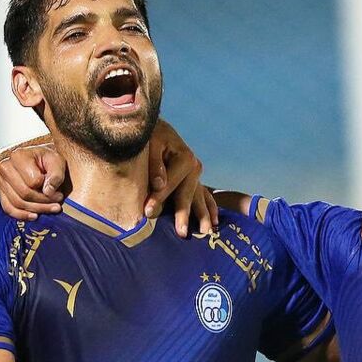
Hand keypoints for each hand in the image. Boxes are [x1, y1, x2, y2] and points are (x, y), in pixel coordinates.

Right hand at [0, 142, 65, 219]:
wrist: (41, 161)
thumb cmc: (48, 160)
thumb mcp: (57, 161)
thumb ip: (56, 174)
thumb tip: (48, 191)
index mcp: (18, 155)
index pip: (33, 181)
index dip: (48, 190)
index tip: (59, 192)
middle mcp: (6, 167)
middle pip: (24, 194)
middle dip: (43, 202)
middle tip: (57, 204)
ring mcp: (2, 181)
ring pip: (17, 203)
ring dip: (37, 210)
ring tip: (51, 209)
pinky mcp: (2, 193)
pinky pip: (8, 209)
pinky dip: (22, 215)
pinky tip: (35, 216)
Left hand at [143, 120, 216, 237]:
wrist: (157, 129)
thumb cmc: (151, 136)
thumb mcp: (150, 144)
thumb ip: (154, 163)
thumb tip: (159, 184)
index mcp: (185, 158)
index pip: (169, 183)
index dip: (158, 197)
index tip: (147, 211)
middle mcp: (194, 167)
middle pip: (187, 194)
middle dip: (183, 213)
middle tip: (181, 233)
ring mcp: (196, 176)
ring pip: (199, 199)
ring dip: (202, 216)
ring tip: (205, 232)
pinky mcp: (194, 181)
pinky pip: (205, 197)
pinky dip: (210, 209)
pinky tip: (214, 223)